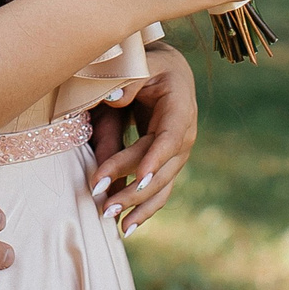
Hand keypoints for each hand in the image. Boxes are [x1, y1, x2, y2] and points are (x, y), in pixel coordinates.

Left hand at [90, 46, 196, 237]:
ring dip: (137, 205)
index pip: (169, 136)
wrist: (167, 73)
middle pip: (161, 167)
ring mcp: (177, 153)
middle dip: (133, 187)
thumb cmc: (148, 65)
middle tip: (104, 203)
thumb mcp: (140, 62)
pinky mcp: (167, 165)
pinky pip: (159, 191)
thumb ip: (129, 78)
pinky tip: (126, 228)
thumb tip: (116, 99)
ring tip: (111, 220)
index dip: (156, 158)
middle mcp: (184, 134)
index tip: (138, 177)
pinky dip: (144, 210)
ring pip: (161, 185)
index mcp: (179, 107)